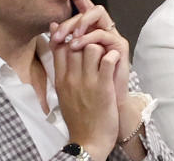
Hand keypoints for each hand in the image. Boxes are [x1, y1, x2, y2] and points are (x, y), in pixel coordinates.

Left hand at [49, 0, 129, 107]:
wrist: (104, 102)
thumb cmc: (87, 81)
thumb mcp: (70, 58)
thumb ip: (63, 41)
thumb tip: (52, 24)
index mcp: (90, 30)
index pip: (84, 8)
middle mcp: (102, 29)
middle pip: (87, 10)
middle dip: (70, 20)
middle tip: (57, 34)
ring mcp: (112, 36)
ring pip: (98, 15)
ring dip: (80, 24)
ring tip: (69, 40)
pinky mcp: (120, 46)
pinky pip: (103, 34)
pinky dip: (88, 38)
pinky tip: (77, 45)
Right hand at [53, 37, 119, 160]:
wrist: (88, 141)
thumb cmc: (77, 119)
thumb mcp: (62, 96)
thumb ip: (62, 77)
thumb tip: (61, 63)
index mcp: (60, 79)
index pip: (58, 47)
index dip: (65, 36)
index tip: (72, 32)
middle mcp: (71, 78)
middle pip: (74, 44)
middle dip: (84, 39)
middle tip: (95, 41)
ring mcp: (87, 82)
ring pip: (91, 48)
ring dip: (100, 47)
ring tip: (106, 53)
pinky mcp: (103, 88)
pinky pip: (107, 61)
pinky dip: (112, 56)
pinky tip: (115, 60)